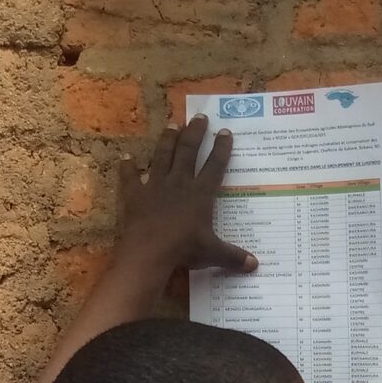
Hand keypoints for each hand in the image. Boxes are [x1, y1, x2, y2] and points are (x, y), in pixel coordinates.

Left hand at [112, 114, 256, 281]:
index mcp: (200, 193)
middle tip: (199, 117)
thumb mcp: (213, 254)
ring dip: (167, 139)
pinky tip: (126, 156)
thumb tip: (255, 265)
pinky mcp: (134, 194)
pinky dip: (127, 167)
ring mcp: (155, 185)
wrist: (150, 252)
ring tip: (172, 124)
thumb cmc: (184, 250)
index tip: (225, 132)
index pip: (215, 165)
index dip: (221, 148)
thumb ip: (233, 256)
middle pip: (188, 151)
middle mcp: (179, 182)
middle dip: (195, 132)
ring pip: (162, 155)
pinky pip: (130, 177)